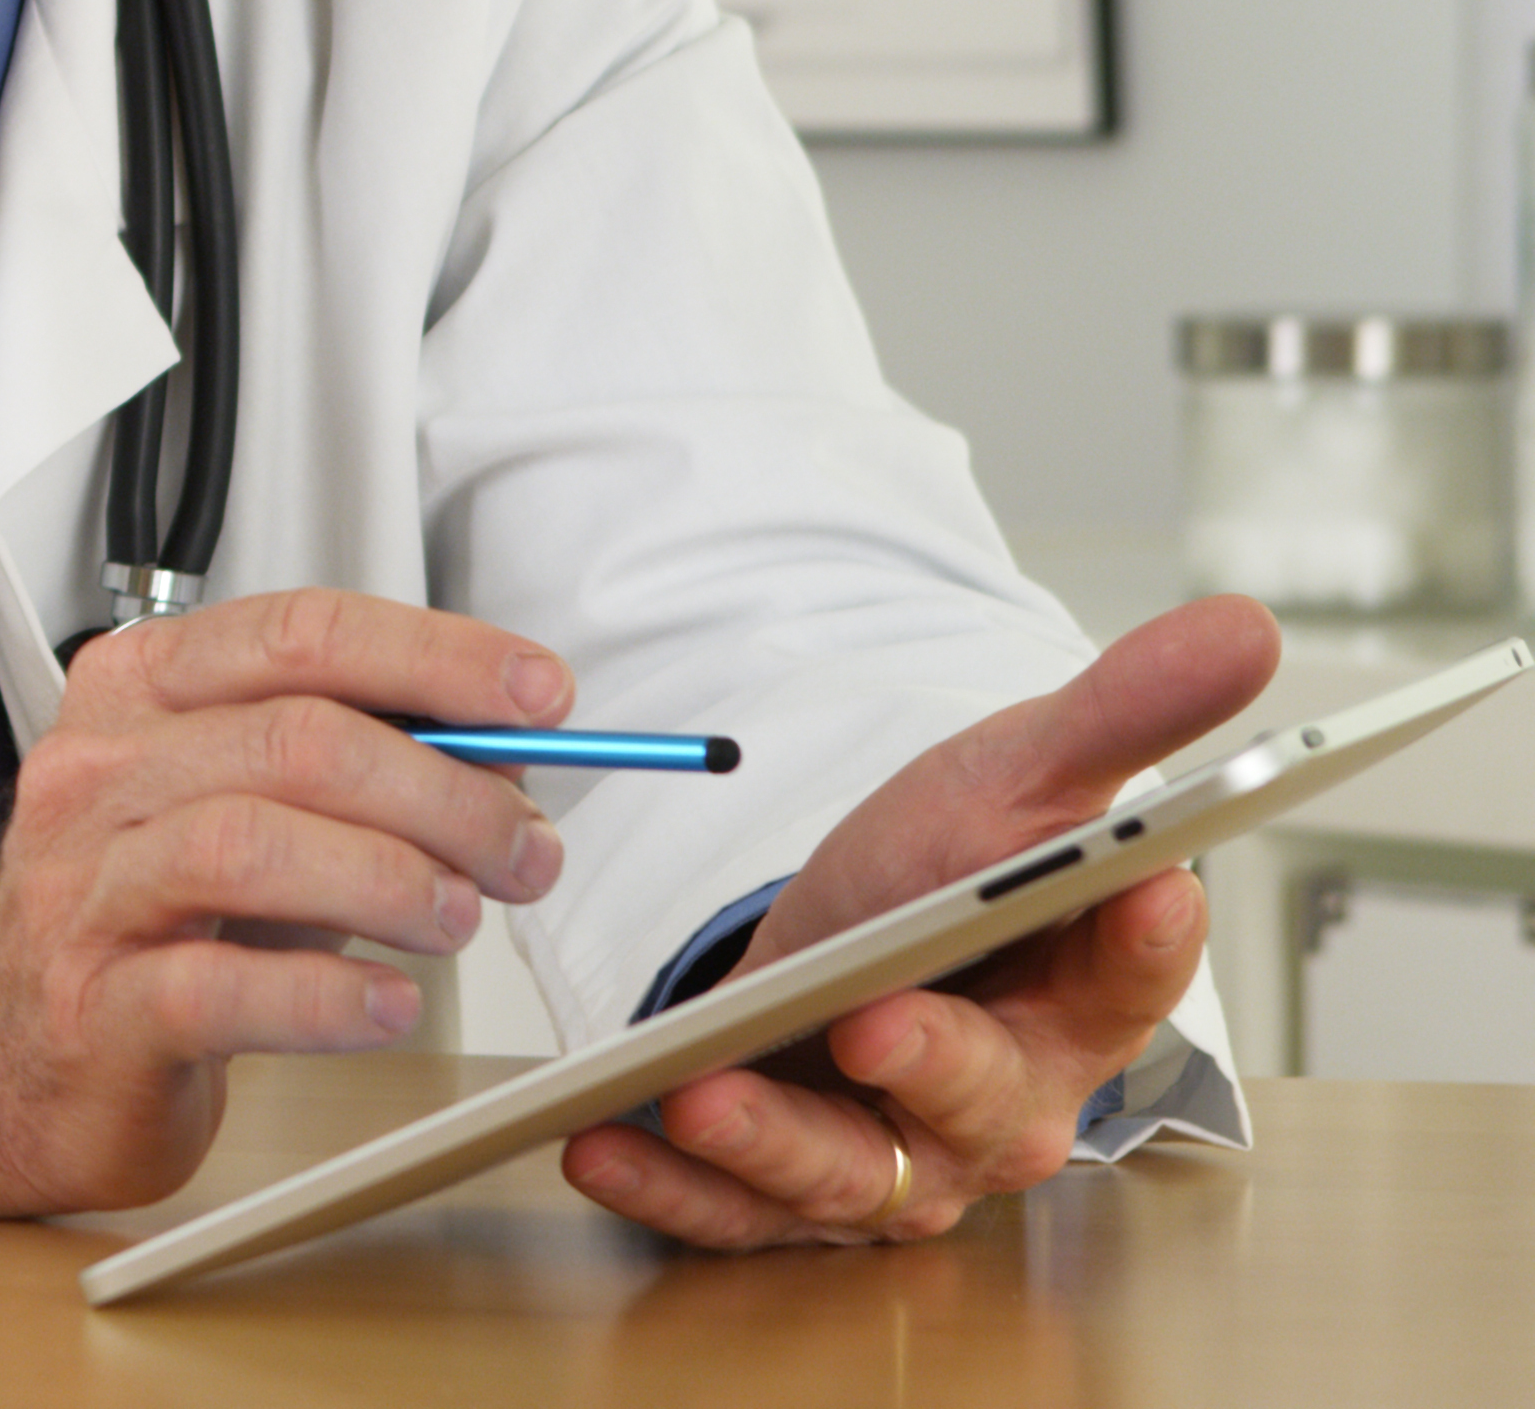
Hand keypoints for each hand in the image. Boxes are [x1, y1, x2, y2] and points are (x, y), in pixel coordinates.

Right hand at [0, 588, 578, 1214]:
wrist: (9, 1049)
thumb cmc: (142, 916)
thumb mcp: (241, 805)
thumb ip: (354, 765)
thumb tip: (502, 755)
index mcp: (140, 690)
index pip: (299, 634)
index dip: (434, 657)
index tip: (536, 696)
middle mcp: (100, 772)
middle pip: (295, 739)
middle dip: (443, 791)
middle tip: (518, 848)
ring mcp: (86, 887)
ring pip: (249, 844)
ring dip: (392, 878)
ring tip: (457, 918)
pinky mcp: (94, 1007)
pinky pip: (217, 987)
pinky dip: (326, 996)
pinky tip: (386, 1005)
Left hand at [558, 594, 1281, 1248]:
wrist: (837, 940)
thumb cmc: (941, 876)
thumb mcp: (1010, 779)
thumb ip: (1121, 717)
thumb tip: (1242, 627)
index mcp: (1080, 1001)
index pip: (1131, 976)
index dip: (1141, 940)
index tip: (1147, 886)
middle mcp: (1002, 1103)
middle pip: (987, 1100)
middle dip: (936, 1064)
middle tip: (882, 1023)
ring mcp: (896, 1159)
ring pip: (853, 1175)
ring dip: (774, 1141)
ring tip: (705, 1095)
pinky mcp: (793, 1192)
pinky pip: (732, 1213)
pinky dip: (667, 1189)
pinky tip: (599, 1145)